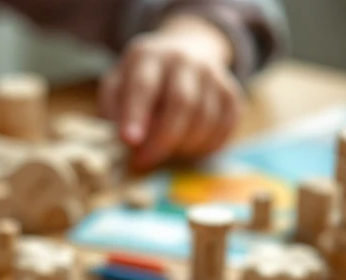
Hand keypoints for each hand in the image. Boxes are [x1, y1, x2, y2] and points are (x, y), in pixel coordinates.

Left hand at [100, 13, 243, 170]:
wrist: (184, 52)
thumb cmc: (140, 81)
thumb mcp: (117, 85)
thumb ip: (114, 110)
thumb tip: (126, 140)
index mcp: (148, 57)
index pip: (143, 86)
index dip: (136, 115)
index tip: (129, 141)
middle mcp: (183, 60)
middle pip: (181, 102)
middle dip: (163, 139)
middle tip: (145, 161)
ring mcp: (211, 73)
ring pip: (206, 117)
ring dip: (185, 145)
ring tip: (167, 152)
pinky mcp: (230, 90)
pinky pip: (227, 123)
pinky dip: (210, 144)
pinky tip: (192, 149)